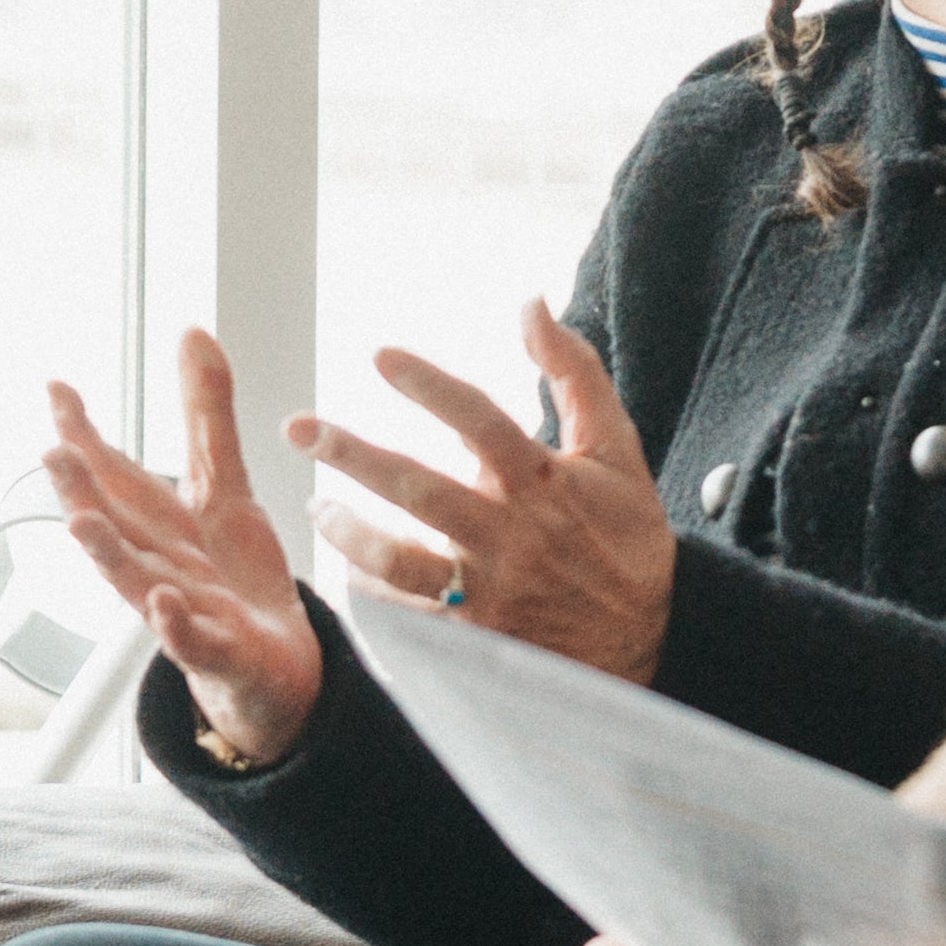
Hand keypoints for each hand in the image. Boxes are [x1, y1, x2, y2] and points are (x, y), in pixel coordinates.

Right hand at [44, 332, 325, 763]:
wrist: (277, 667)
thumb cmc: (236, 580)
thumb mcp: (226, 488)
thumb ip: (207, 416)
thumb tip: (192, 331)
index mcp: (160, 525)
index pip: (115, 474)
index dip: (85, 433)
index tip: (57, 388)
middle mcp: (158, 564)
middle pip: (113, 524)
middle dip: (80, 490)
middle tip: (52, 451)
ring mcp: (182, 610)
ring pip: (135, 580)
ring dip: (106, 553)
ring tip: (79, 522)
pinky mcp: (217, 651)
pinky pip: (190, 639)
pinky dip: (173, 623)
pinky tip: (164, 602)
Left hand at [285, 299, 678, 686]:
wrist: (648, 643)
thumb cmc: (626, 536)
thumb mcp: (617, 450)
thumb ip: (573, 371)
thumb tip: (530, 303)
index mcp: (545, 482)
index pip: (480, 420)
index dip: (430, 385)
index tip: (378, 355)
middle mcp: (511, 534)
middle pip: (420, 489)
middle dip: (353, 455)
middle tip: (297, 427)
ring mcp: (488, 589)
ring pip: (401, 560)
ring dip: (348, 533)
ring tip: (314, 507)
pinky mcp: (473, 636)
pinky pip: (406, 614)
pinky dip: (370, 591)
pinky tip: (343, 569)